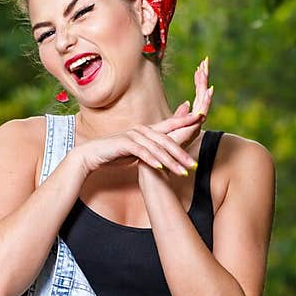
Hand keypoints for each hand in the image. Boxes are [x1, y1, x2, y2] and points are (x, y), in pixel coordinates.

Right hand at [76, 107, 204, 177]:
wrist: (93, 154)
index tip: (201, 123)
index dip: (185, 122)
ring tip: (182, 172)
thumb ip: (150, 148)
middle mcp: (142, 130)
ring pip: (157, 148)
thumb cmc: (115, 153)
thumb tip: (162, 154)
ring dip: (170, 161)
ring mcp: (133, 136)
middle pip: (167, 141)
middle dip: (181, 154)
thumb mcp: (136, 150)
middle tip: (193, 166)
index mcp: (147, 130)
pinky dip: (152, 160)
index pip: (170, 126)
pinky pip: (142, 152)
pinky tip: (161, 168)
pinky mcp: (125, 144)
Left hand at [140, 56, 213, 178]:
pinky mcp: (192, 131)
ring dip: (204, 83)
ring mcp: (194, 126)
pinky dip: (205, 100)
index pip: (196, 97)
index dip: (198, 82)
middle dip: (203, 78)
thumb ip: (177, 117)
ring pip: (203, 100)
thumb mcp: (163, 129)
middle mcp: (193, 123)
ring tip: (204, 67)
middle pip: (201, 95)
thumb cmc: (156, 152)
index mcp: (188, 121)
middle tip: (205, 61)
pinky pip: (202, 111)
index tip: (198, 67)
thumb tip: (186, 104)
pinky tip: (208, 88)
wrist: (155, 167)